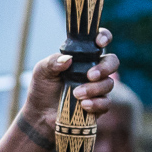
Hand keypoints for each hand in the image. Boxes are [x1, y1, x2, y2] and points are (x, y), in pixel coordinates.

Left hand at [18, 27, 120, 142]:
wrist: (40, 113)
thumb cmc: (42, 87)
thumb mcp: (42, 71)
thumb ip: (52, 62)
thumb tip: (68, 59)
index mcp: (81, 57)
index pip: (98, 42)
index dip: (104, 37)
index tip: (99, 42)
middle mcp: (93, 70)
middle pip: (112, 62)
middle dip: (105, 67)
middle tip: (90, 75)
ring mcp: (97, 87)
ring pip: (109, 83)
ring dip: (94, 88)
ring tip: (76, 94)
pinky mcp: (98, 105)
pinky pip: (106, 103)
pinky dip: (96, 103)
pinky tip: (83, 105)